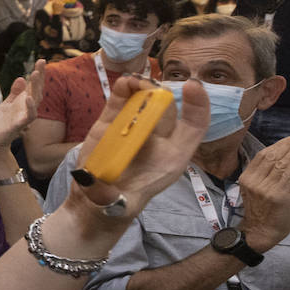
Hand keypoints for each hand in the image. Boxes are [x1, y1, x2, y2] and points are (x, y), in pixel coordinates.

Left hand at [0, 59, 44, 151]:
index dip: (38, 74)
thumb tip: (21, 78)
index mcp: (23, 102)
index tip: (41, 60)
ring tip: (35, 74)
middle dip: (39, 77)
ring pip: (35, 101)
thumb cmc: (1, 123)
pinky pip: (28, 117)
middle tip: (41, 63)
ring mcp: (23, 116)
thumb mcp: (7, 104)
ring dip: (36, 88)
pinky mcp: (18, 125)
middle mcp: (26, 108)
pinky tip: (28, 98)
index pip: (33, 86)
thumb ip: (15, 93)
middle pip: (37, 90)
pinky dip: (30, 108)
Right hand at [68, 76, 209, 222]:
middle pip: (166, 110)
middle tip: (146, 86)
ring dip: (142, 87)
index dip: (198, 107)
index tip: (193, 87)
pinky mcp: (111, 125)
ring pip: (145, 102)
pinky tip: (124, 82)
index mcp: (170, 159)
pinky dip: (123, 90)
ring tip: (132, 81)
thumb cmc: (114, 207)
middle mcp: (157, 141)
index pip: (194, 128)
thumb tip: (90, 181)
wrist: (93, 204)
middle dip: (160, 94)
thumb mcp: (116, 208)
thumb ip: (106, 196)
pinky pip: (120, 103)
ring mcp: (134, 130)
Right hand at [236, 133, 289, 251]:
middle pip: (271, 157)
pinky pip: (287, 177)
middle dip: (288, 144)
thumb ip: (265, 175)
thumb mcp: (257, 190)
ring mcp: (264, 188)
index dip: (277, 145)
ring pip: (280, 164)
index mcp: (247, 178)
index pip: (263, 156)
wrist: (260, 233)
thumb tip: (281, 159)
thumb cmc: (261, 211)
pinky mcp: (276, 196)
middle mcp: (253, 181)